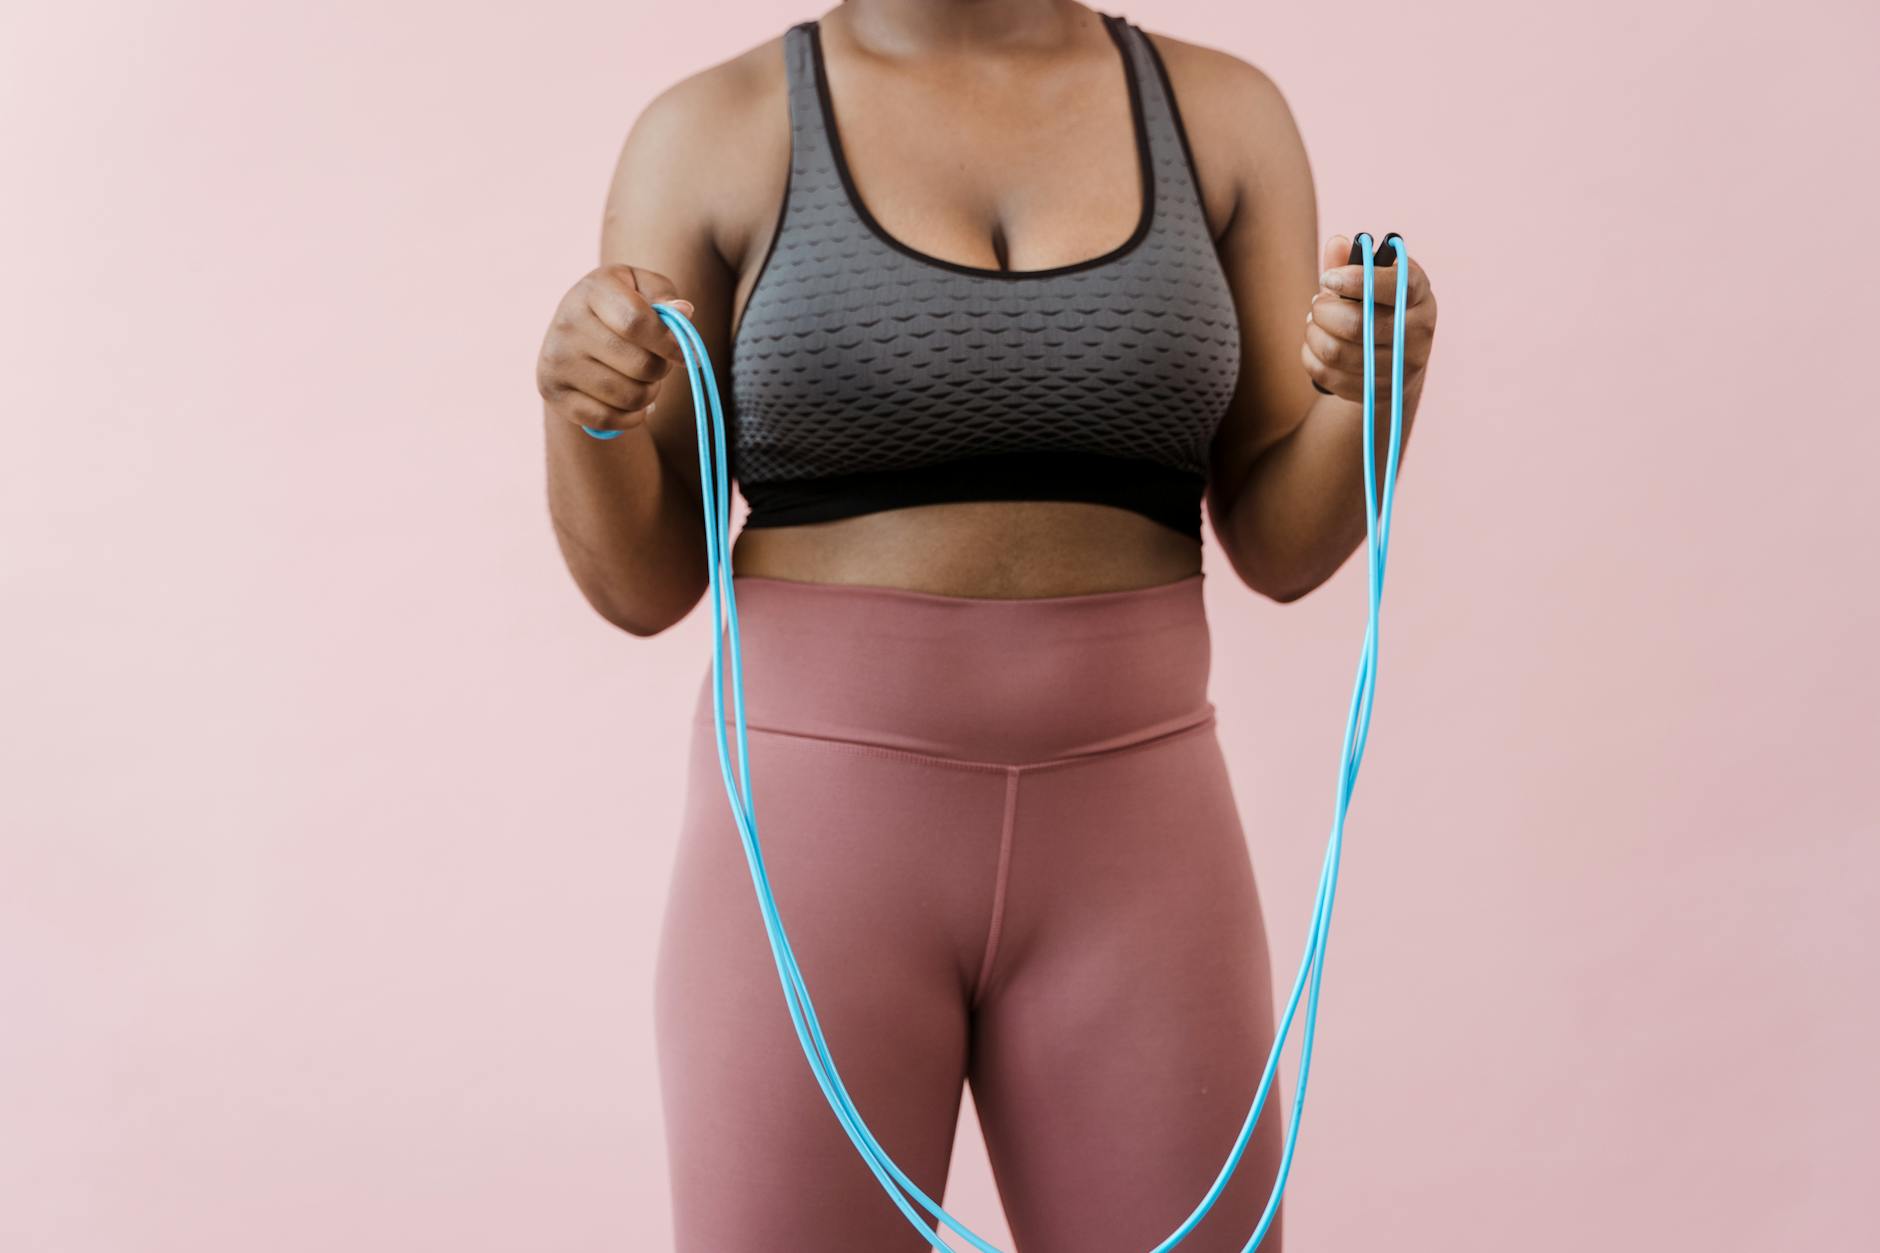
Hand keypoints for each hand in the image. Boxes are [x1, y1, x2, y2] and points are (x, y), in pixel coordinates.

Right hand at [536, 264, 694, 434]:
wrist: (575, 333)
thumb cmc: (621, 307)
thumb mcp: (643, 288)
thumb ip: (665, 296)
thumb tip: (683, 312)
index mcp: (593, 290)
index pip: (636, 322)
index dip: (670, 343)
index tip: (685, 355)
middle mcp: (567, 323)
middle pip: (639, 365)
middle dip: (661, 370)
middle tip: (658, 365)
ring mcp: (556, 359)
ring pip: (628, 396)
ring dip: (649, 394)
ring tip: (644, 381)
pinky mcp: (553, 391)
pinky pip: (607, 419)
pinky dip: (630, 417)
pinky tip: (632, 403)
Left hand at [1302, 234, 1436, 401]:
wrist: (1393, 358)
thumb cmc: (1376, 306)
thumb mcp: (1369, 280)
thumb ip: (1350, 261)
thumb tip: (1337, 243)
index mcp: (1418, 292)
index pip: (1393, 284)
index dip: (1354, 280)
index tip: (1328, 278)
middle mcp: (1418, 330)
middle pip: (1356, 324)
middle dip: (1323, 311)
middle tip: (1316, 304)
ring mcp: (1401, 366)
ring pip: (1337, 352)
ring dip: (1313, 334)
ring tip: (1313, 323)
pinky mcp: (1379, 391)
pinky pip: (1328, 375)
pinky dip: (1311, 357)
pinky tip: (1315, 345)